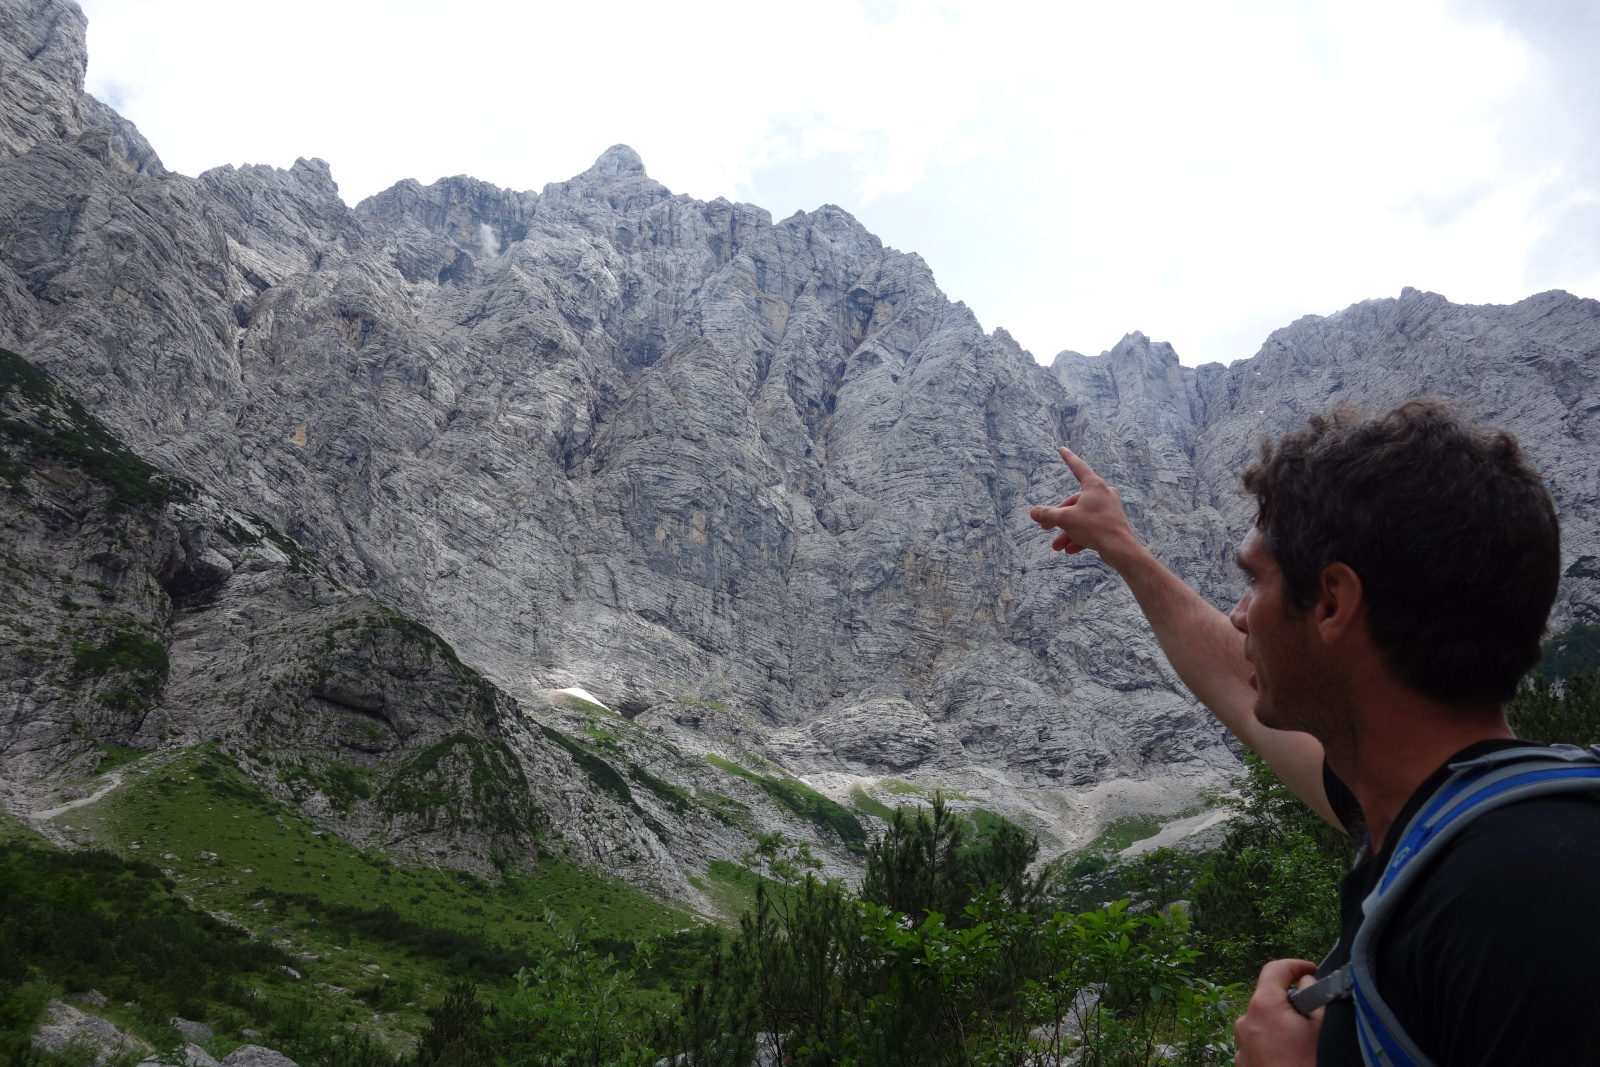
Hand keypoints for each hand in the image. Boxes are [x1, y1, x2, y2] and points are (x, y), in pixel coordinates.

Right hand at [1028, 448, 1138, 565]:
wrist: (1121, 549)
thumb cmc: (1095, 528)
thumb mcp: (1065, 519)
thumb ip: (1047, 514)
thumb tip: (1033, 512)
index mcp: (1094, 486)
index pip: (1078, 467)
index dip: (1068, 458)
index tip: (1062, 449)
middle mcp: (1103, 493)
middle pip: (1074, 502)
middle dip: (1059, 518)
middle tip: (1045, 527)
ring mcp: (1109, 508)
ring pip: (1082, 518)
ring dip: (1067, 532)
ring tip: (1057, 547)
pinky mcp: (1112, 523)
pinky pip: (1092, 527)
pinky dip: (1080, 537)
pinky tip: (1069, 550)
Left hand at [1234, 958, 1321, 1066]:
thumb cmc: (1307, 1063)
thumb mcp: (1320, 1027)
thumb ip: (1313, 997)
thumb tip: (1307, 981)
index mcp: (1263, 1005)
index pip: (1275, 969)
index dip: (1295, 965)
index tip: (1311, 970)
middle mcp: (1245, 1019)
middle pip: (1267, 997)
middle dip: (1289, 1000)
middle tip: (1311, 1010)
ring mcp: (1240, 1041)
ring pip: (1262, 1020)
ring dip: (1279, 1022)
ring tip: (1301, 1038)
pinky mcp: (1241, 1059)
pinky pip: (1257, 1040)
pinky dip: (1271, 1040)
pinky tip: (1288, 1053)